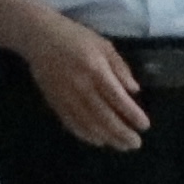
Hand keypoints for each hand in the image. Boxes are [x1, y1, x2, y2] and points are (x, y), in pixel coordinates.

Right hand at [18, 20, 149, 151]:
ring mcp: (66, 97)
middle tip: (136, 144)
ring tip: (121, 146)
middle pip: (104, 116)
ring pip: (88, 124)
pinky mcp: (55, 102)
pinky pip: (71, 123)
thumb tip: (134, 90)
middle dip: (122, 133)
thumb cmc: (75, 37)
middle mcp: (81, 87)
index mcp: (95, 70)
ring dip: (106, 137)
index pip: (117, 99)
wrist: (38, 37)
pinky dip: (85, 134)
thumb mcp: (103, 45)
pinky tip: (97, 141)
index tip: (144, 126)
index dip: (132, 115)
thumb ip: (120, 68)